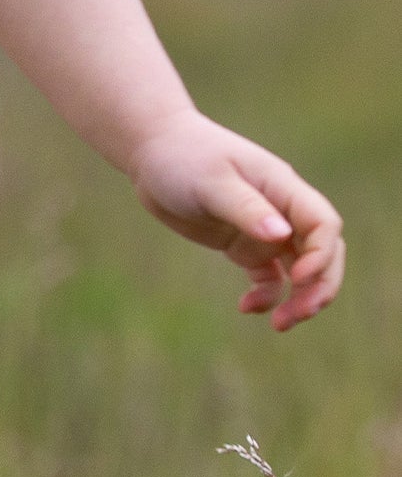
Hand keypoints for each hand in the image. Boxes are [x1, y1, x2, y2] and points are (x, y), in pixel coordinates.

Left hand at [128, 111, 343, 330]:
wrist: (152, 152)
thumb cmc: (183, 156)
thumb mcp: (211, 181)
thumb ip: (246, 208)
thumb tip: (282, 235)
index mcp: (282, 188)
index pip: (323, 224)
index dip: (321, 254)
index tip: (298, 276)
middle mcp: (281, 210)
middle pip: (321, 253)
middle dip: (319, 286)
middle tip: (300, 314)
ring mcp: (264, 229)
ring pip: (300, 270)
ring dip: (299, 298)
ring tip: (280, 324)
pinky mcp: (243, 244)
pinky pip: (268, 277)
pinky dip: (266, 295)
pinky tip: (246, 307)